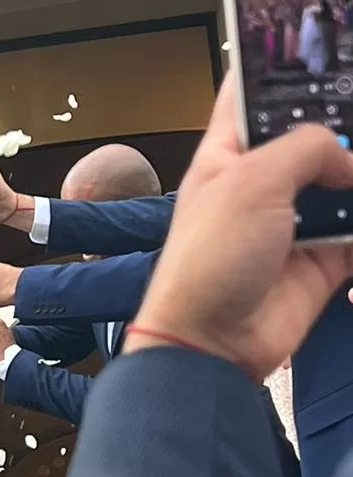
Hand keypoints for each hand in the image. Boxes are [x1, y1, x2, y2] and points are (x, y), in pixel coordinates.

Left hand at [124, 71, 352, 380]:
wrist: (213, 340)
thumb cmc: (212, 256)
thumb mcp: (252, 182)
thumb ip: (307, 148)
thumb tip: (349, 158)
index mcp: (226, 157)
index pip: (249, 100)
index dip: (280, 76)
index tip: (321, 60)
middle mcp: (261, 184)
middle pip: (313, 140)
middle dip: (344, 131)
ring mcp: (293, 222)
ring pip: (345, 185)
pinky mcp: (321, 260)